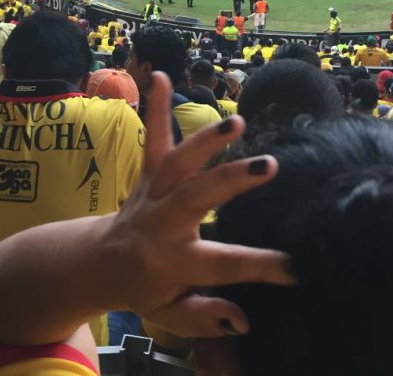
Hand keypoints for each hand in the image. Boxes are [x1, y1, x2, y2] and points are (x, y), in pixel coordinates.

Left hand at [99, 72, 292, 337]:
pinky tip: (161, 75)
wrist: (97, 263)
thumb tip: (244, 317)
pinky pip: (152, 138)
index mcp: (171, 260)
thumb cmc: (144, 290)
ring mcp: (153, 192)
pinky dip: (156, 106)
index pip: (220, 264)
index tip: (295, 264)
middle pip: (195, 198)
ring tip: (237, 121)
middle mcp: (161, 221)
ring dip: (206, 139)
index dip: (258, 266)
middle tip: (270, 166)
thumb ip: (204, 317)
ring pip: (176, 162)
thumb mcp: (170, 315)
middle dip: (230, 180)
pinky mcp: (147, 172)